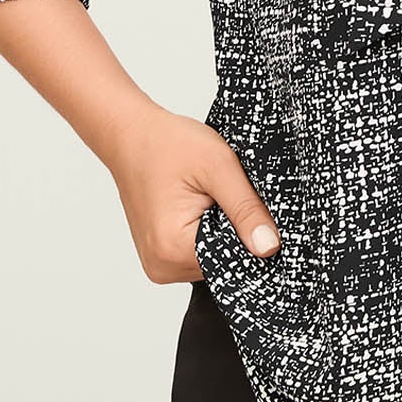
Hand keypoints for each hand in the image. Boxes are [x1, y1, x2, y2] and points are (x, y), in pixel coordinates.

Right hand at [96, 101, 280, 282]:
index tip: (249, 203)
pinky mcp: (162, 254)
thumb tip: (270, 248)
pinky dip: (208, 228)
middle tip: (224, 193)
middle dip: (236, 228)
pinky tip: (199, 204)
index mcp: (172, 249)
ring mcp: (160, 264)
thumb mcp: (219, 167)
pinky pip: (200, 250)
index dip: (253, 233)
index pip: (236, 260)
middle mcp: (162, 266)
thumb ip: (247, 209)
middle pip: (225, 261)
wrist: (131, 135)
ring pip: (215, 255)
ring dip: (222, 228)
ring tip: (207, 196)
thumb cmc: (167, 144)